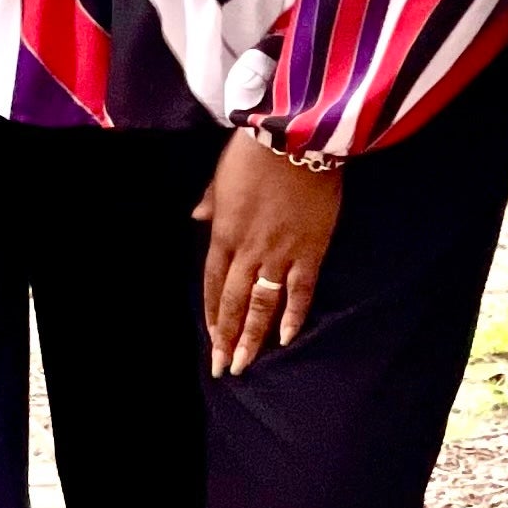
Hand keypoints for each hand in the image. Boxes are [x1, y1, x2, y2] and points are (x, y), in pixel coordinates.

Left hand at [196, 126, 345, 376]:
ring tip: (246, 363)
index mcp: (224, 233)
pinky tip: (288, 338)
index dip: (212, 315)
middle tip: (224, 367)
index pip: (213, 284)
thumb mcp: (221, 177)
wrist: (298, 140)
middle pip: (234, 303)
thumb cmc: (255, 154)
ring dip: (254, 336)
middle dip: (228, 338)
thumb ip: (210, 203)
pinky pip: (300, 290)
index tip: (211, 340)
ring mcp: (281, 254)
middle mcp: (249, 251)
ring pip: (263, 304)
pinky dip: (294, 315)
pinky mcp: (311, 250)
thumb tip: (196, 217)